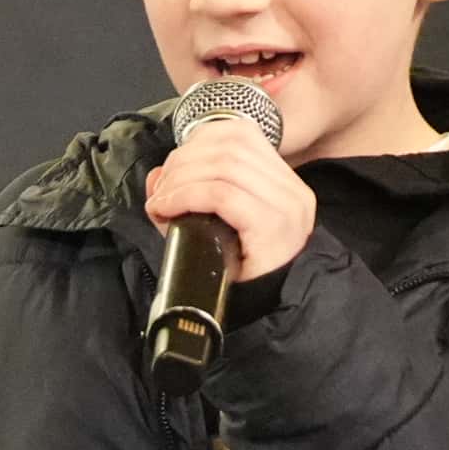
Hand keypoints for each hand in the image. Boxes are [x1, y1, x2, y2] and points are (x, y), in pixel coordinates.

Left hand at [138, 107, 316, 281]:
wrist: (263, 316)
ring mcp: (288, 207)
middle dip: (182, 163)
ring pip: (224, 167)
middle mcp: (292, 190)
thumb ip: (187, 193)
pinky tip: (167, 210)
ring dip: (180, 180)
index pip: (241, 133)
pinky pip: (223, 195)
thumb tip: (157, 176)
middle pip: (229, 147)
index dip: (197, 142)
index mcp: (284, 181)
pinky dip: (186, 197)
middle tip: (161, 192)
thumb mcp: (210, 225)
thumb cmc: (237, 273)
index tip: (171, 171)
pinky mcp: (274, 227)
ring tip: (161, 203)